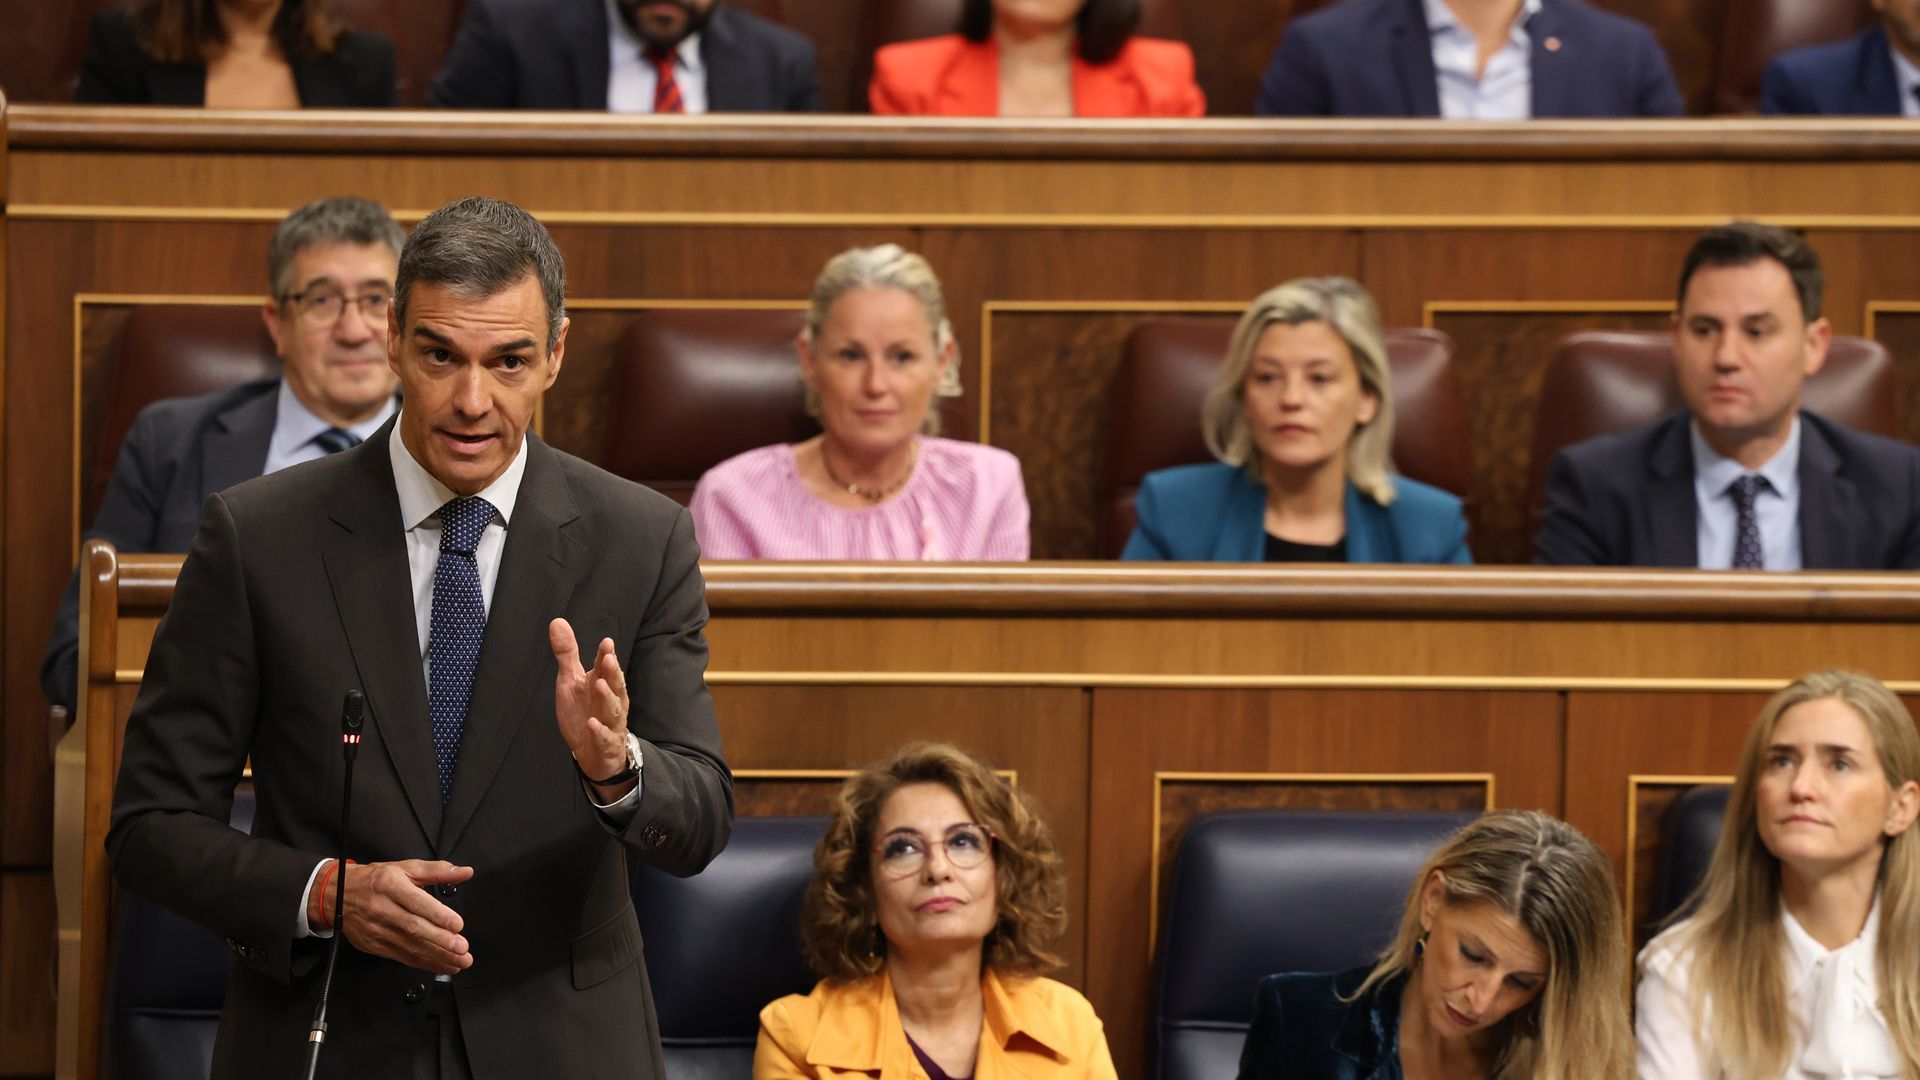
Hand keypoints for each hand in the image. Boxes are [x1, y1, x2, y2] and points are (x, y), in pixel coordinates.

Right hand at [314, 859, 474, 974]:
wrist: (337, 895)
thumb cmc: (373, 880)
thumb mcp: (405, 867)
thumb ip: (437, 870)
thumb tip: (464, 872)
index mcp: (390, 885)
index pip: (417, 903)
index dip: (438, 915)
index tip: (457, 925)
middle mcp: (382, 909)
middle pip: (414, 928)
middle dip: (441, 941)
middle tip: (462, 948)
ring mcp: (377, 930)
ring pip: (410, 946)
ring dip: (437, 956)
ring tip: (459, 960)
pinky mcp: (375, 946)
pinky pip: (402, 957)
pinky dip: (424, 963)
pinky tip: (441, 965)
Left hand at [549, 618, 629, 780]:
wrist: (593, 751)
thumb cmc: (584, 710)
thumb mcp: (571, 680)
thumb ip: (567, 653)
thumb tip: (557, 622)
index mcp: (602, 683)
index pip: (606, 666)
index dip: (606, 655)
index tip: (606, 643)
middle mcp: (611, 700)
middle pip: (615, 684)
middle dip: (612, 672)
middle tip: (608, 659)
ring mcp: (611, 722)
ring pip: (613, 708)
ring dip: (607, 697)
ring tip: (599, 685)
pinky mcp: (606, 743)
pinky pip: (605, 737)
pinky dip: (599, 731)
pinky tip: (592, 724)